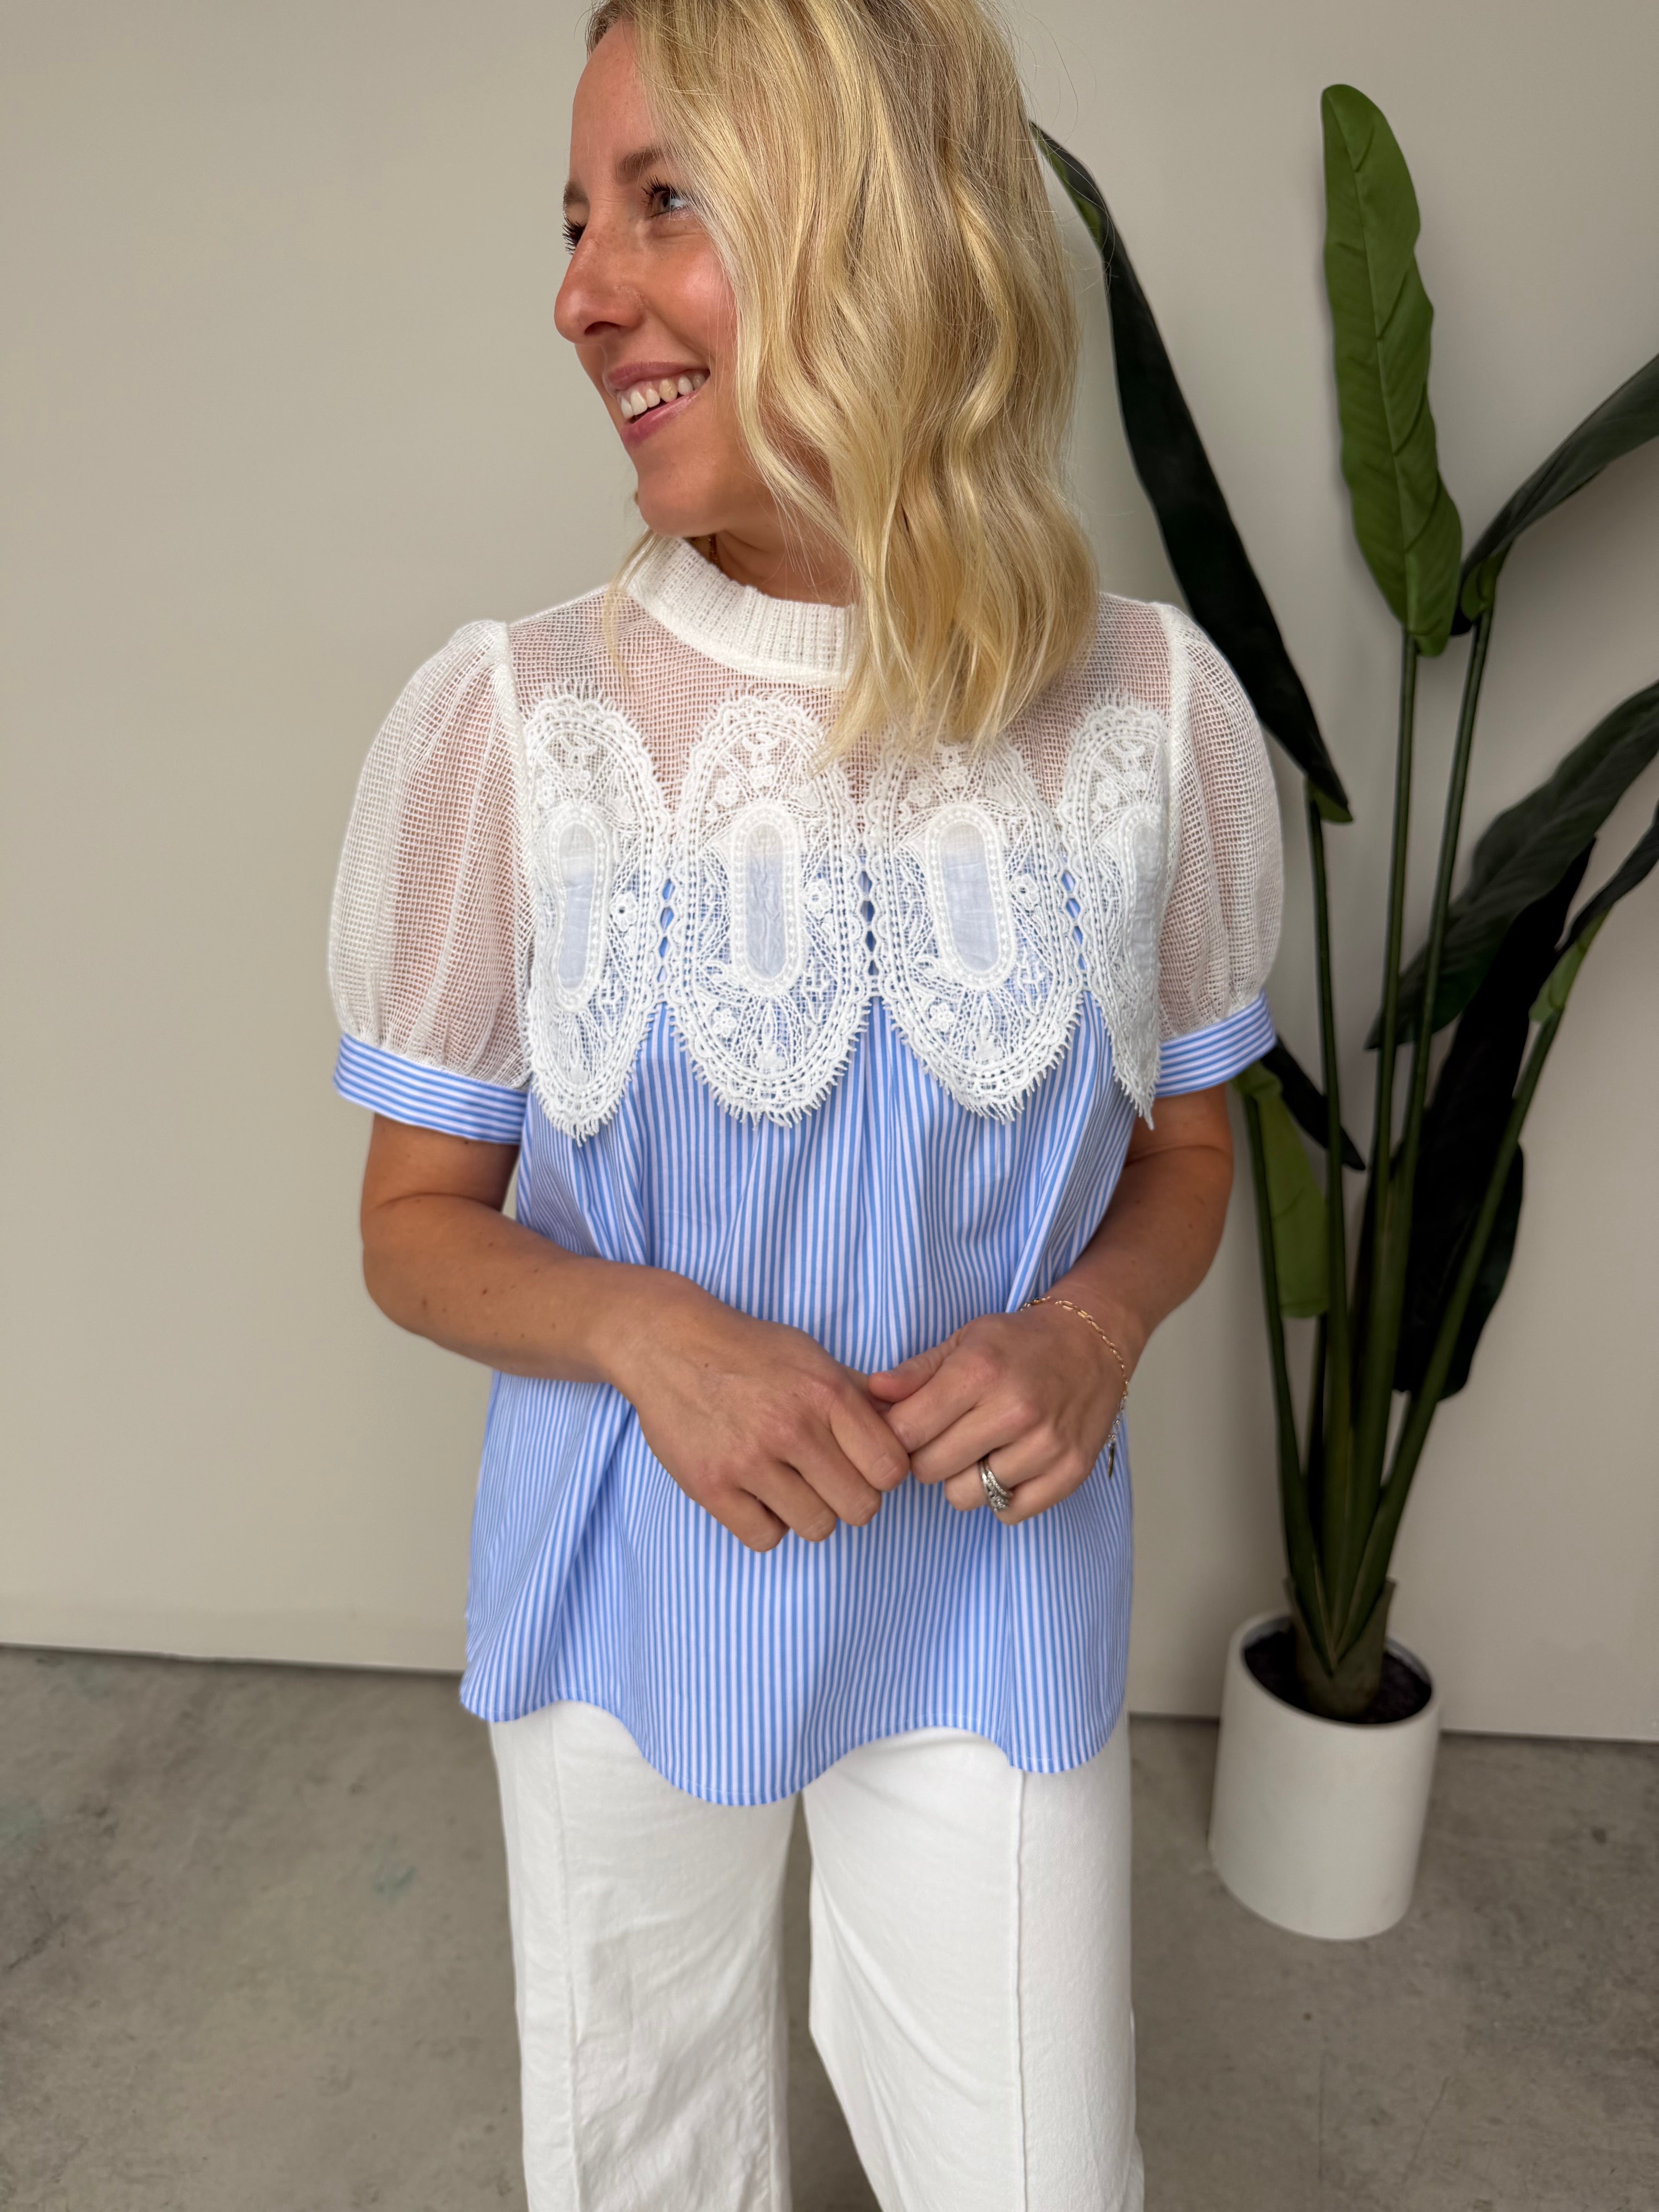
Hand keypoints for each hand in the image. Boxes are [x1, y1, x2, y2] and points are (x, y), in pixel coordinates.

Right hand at [612, 1278, 911, 1552]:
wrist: (668, 1344)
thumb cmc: (749, 1351)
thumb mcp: (813, 1356)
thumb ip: (861, 1394)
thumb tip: (909, 1425)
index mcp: (826, 1394)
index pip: (891, 1469)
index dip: (883, 1473)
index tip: (862, 1464)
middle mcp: (791, 1428)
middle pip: (861, 1508)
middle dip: (850, 1498)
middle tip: (827, 1479)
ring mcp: (748, 1460)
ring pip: (817, 1528)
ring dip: (809, 1513)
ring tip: (789, 1484)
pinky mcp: (711, 1486)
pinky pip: (765, 1538)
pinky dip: (766, 1523)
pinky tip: (756, 1493)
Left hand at [866, 1303, 1128, 1525]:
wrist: (1094, 1342)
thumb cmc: (1021, 1342)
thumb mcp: (965, 1341)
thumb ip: (915, 1372)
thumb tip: (872, 1394)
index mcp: (979, 1372)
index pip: (906, 1432)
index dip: (896, 1434)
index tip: (907, 1427)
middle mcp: (1014, 1410)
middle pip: (930, 1469)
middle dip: (926, 1457)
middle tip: (945, 1436)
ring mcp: (1046, 1445)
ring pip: (966, 1496)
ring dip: (964, 1479)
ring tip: (981, 1448)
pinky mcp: (1070, 1472)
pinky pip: (1009, 1513)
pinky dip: (1002, 1496)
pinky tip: (1009, 1463)